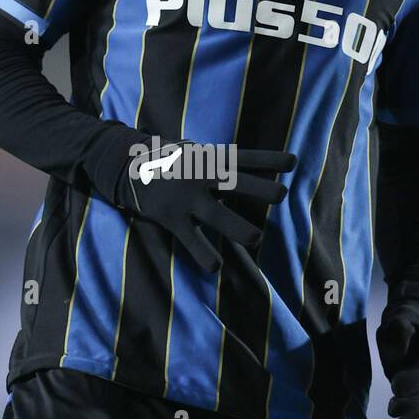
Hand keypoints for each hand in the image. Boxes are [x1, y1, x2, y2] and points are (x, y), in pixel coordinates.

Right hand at [116, 139, 295, 272]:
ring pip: (218, 216)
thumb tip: (247, 169)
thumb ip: (218, 162)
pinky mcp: (171, 217)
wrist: (125, 164)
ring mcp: (187, 197)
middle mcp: (202, 176)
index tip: (294, 162)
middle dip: (261, 189)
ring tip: (256, 238)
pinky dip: (204, 255)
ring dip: (239, 228)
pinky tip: (215, 267)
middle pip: (237, 182)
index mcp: (210, 158)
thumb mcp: (194, 152)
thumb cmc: (169, 160)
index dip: (271, 160)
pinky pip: (191, 240)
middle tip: (281, 195)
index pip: (247, 158)